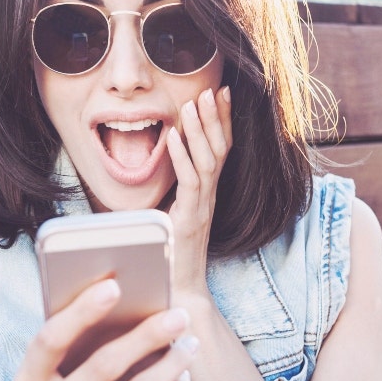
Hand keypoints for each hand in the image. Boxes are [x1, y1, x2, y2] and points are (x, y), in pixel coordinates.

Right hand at [14, 278, 197, 380]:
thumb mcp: (53, 373)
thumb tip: (118, 290)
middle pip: (103, 366)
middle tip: (179, 315)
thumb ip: (73, 340)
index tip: (114, 286)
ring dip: (170, 365)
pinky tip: (182, 377)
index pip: (51, 340)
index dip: (81, 312)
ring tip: (190, 343)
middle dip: (146, 336)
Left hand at [166, 86, 232, 294]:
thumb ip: (172, 191)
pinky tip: (174, 136)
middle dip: (216, 118)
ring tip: (193, 102)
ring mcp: (202, 208)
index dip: (223, 121)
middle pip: (220, 150)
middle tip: (213, 89)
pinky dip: (181, 157)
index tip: (222, 93)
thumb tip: (158, 161)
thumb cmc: (172, 255)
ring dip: (201, 130)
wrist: (179, 292)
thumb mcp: (172, 214)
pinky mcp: (190, 219)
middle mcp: (210, 197)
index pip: (221, 150)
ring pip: (208, 162)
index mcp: (207, 193)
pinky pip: (190, 183)